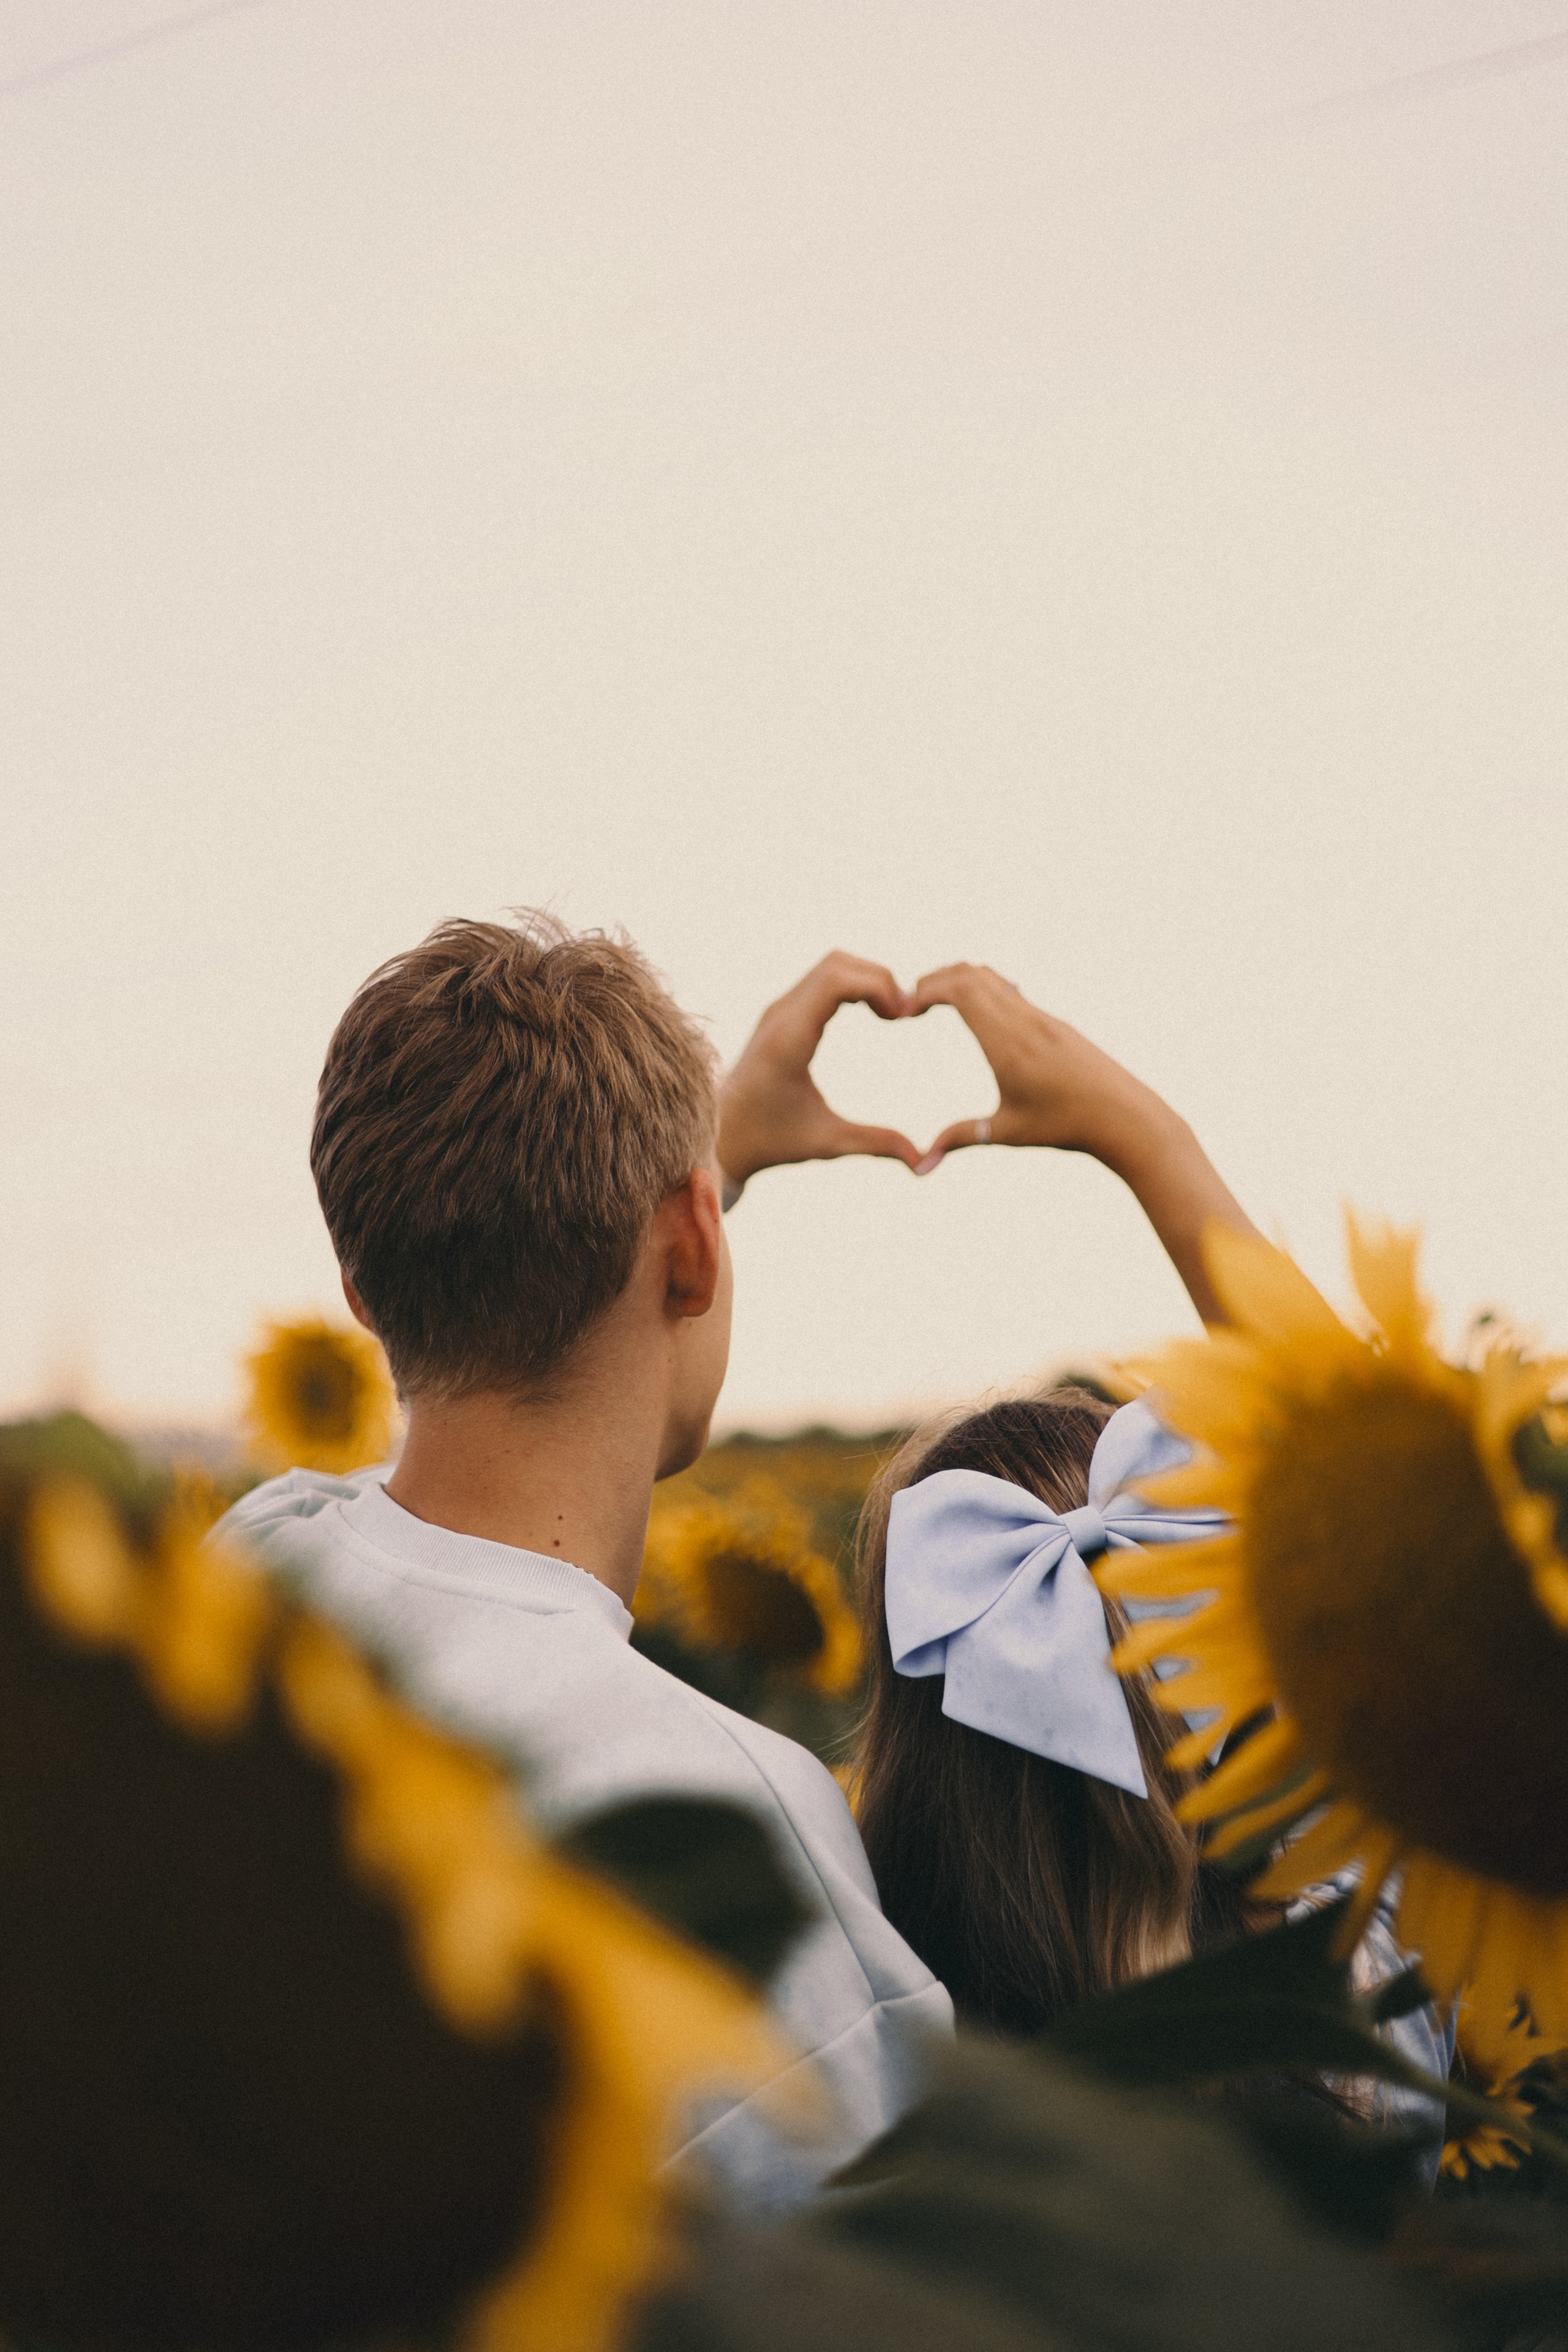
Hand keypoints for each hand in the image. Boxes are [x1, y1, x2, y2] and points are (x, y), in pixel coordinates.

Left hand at [717, 953, 923, 1185]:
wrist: (720, 1136)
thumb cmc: (770, 1140)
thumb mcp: (826, 1143)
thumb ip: (875, 1144)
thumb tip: (922, 1161)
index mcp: (790, 1039)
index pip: (836, 980)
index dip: (879, 986)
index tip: (903, 1017)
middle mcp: (781, 1015)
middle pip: (837, 963)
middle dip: (880, 979)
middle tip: (904, 1015)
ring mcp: (779, 1010)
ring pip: (831, 966)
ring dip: (867, 980)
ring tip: (892, 1015)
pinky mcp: (781, 1013)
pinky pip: (822, 980)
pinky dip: (853, 985)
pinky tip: (873, 1014)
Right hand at [910, 964, 1169, 1173]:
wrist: (1126, 1116)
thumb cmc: (1067, 1127)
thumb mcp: (1006, 1133)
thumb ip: (959, 1139)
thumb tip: (919, 1167)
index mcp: (1007, 1042)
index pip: (960, 990)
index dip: (925, 989)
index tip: (905, 1009)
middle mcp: (1024, 1020)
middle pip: (971, 974)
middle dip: (935, 980)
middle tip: (911, 1002)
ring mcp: (1042, 1016)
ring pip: (993, 978)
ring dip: (961, 981)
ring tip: (936, 1001)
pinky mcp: (1055, 1022)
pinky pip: (1012, 991)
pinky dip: (985, 990)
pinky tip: (977, 1009)